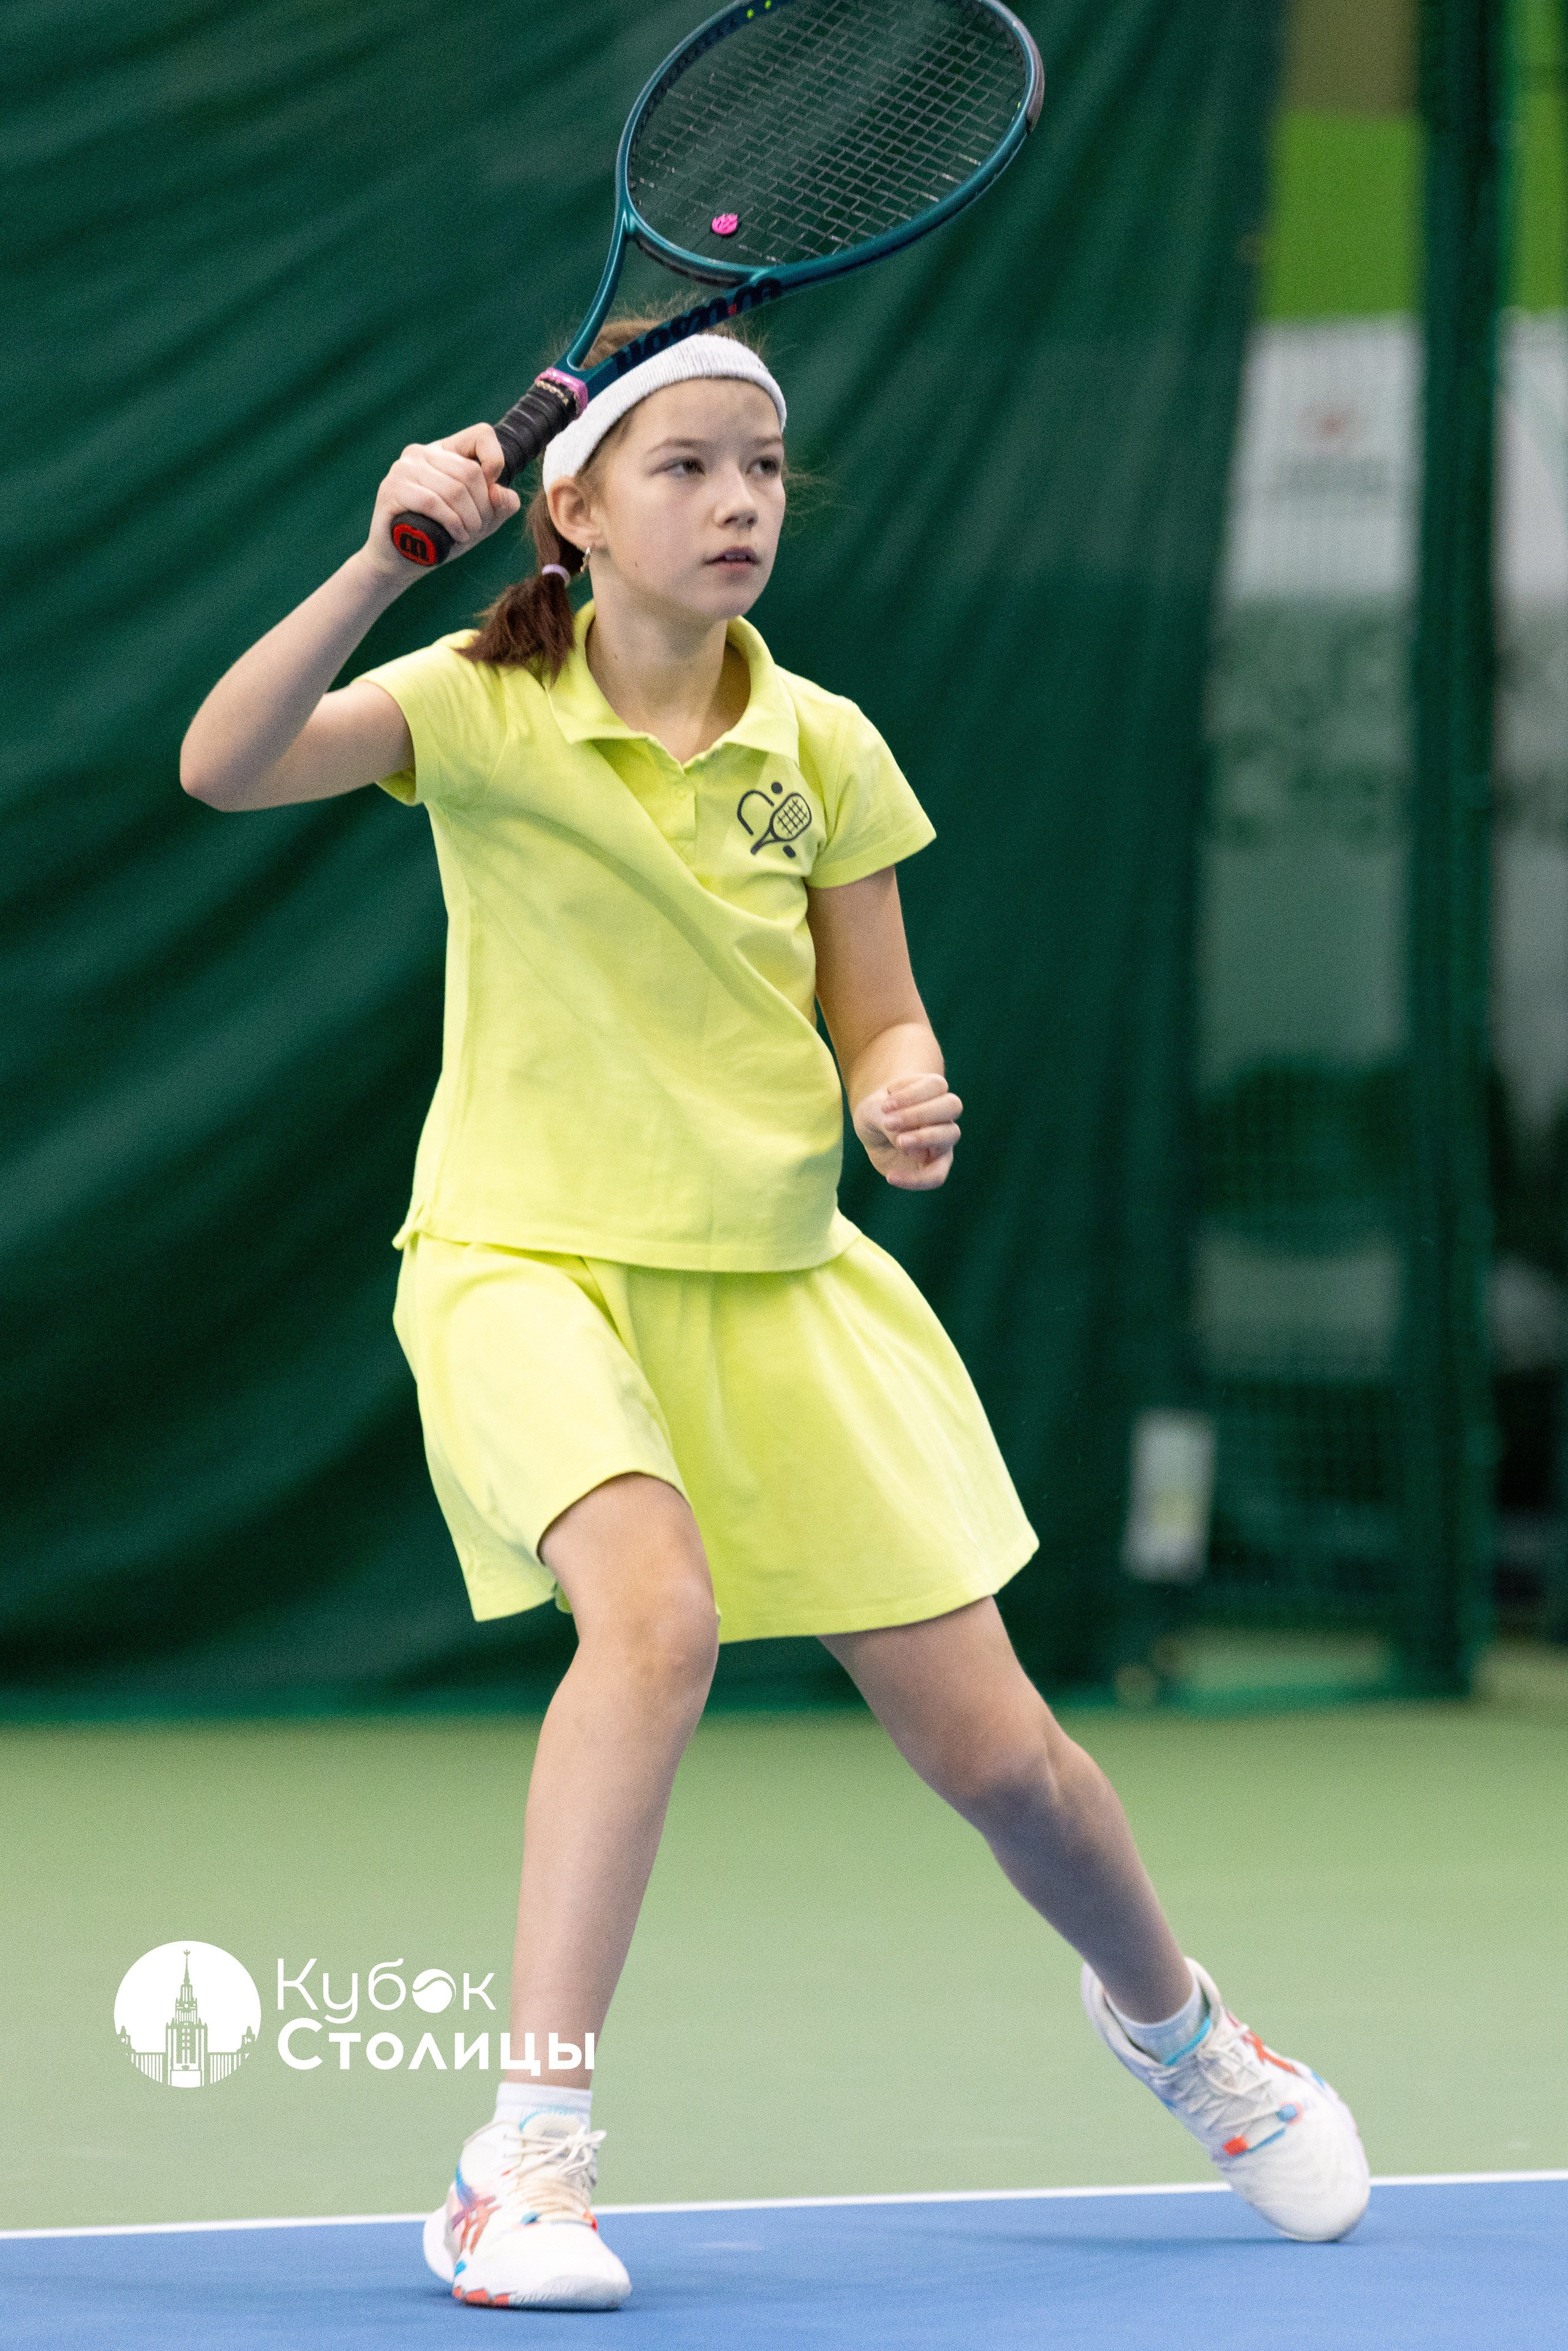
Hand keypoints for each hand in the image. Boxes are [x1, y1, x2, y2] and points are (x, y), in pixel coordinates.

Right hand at [363, 423, 521, 580]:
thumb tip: (499, 492)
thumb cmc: (443, 536)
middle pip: (470, 472)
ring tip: (465, 535)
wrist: (402, 561)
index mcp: (445, 451)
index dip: (496, 460)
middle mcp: (422, 453)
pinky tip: (455, 536)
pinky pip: (432, 503)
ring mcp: (404, 469)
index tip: (492, 492)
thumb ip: (501, 504)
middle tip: (476, 528)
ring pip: (453, 489)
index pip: (482, 435)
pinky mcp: (391, 489)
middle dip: (482, 508)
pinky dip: (450, 523)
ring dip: (468, 520)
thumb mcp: (481, 520)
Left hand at [852, 1072, 961, 1190]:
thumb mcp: (871, 1112)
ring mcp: (943, 1138)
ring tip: (899, 1143)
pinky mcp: (937, 1164)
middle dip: (920, 1113)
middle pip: (952, 1104)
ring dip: (924, 1137)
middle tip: (890, 1123)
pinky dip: (915, 1179)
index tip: (885, 1106)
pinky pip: (937, 1175)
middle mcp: (943, 1113)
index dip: (912, 1095)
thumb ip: (887, 1122)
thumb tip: (911, 1148)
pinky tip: (891, 1177)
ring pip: (951, 1133)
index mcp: (930, 1090)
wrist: (872, 1132)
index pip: (936, 1085)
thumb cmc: (875, 1114)